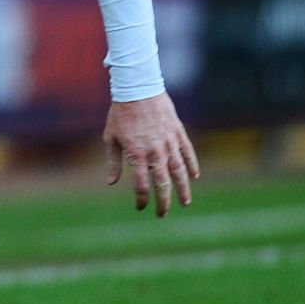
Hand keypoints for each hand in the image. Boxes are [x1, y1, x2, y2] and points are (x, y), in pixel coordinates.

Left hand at [104, 92, 200, 216]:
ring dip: (183, 189)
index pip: (141, 185)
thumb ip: (113, 162)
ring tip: (185, 203)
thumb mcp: (111, 138)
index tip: (141, 207)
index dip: (142, 199)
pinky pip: (188, 154)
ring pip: (180, 172)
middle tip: (162, 214)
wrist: (138, 89)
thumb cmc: (120, 114)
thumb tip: (112, 183)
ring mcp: (170, 143)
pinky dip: (192, 166)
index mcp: (137, 154)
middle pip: (162, 184)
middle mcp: (156, 152)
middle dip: (163, 202)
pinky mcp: (179, 134)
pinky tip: (193, 177)